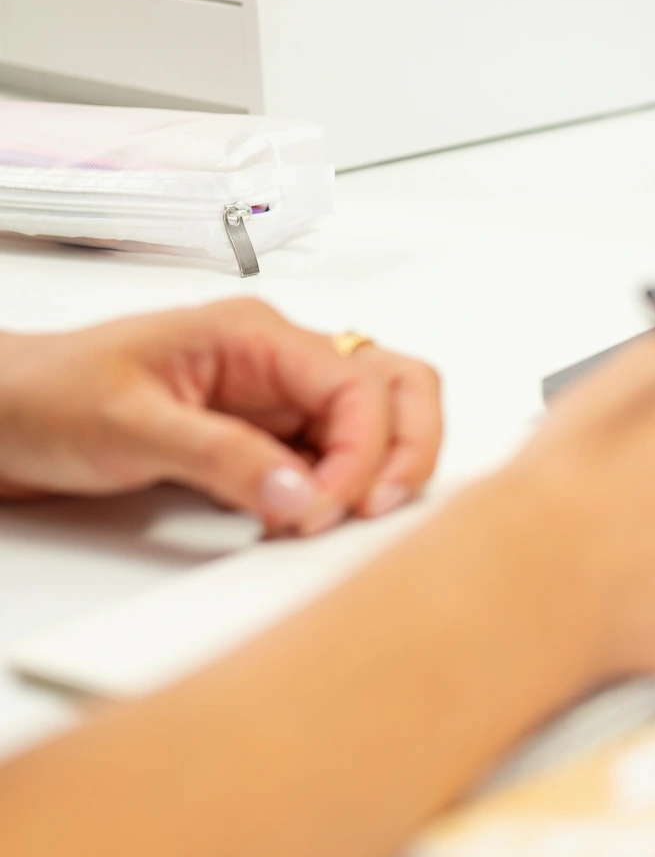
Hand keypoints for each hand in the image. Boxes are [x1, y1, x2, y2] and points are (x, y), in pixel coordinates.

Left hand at [0, 300, 440, 535]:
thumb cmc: (43, 396)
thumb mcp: (129, 425)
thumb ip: (222, 458)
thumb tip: (302, 492)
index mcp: (256, 336)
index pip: (358, 383)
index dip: (364, 449)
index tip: (327, 507)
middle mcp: (278, 361)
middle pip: (397, 385)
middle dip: (408, 446)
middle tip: (380, 507)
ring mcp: (275, 400)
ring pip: (378, 419)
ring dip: (382, 467)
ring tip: (351, 517)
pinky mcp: (262, 440)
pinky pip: (332, 458)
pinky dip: (341, 490)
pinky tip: (308, 520)